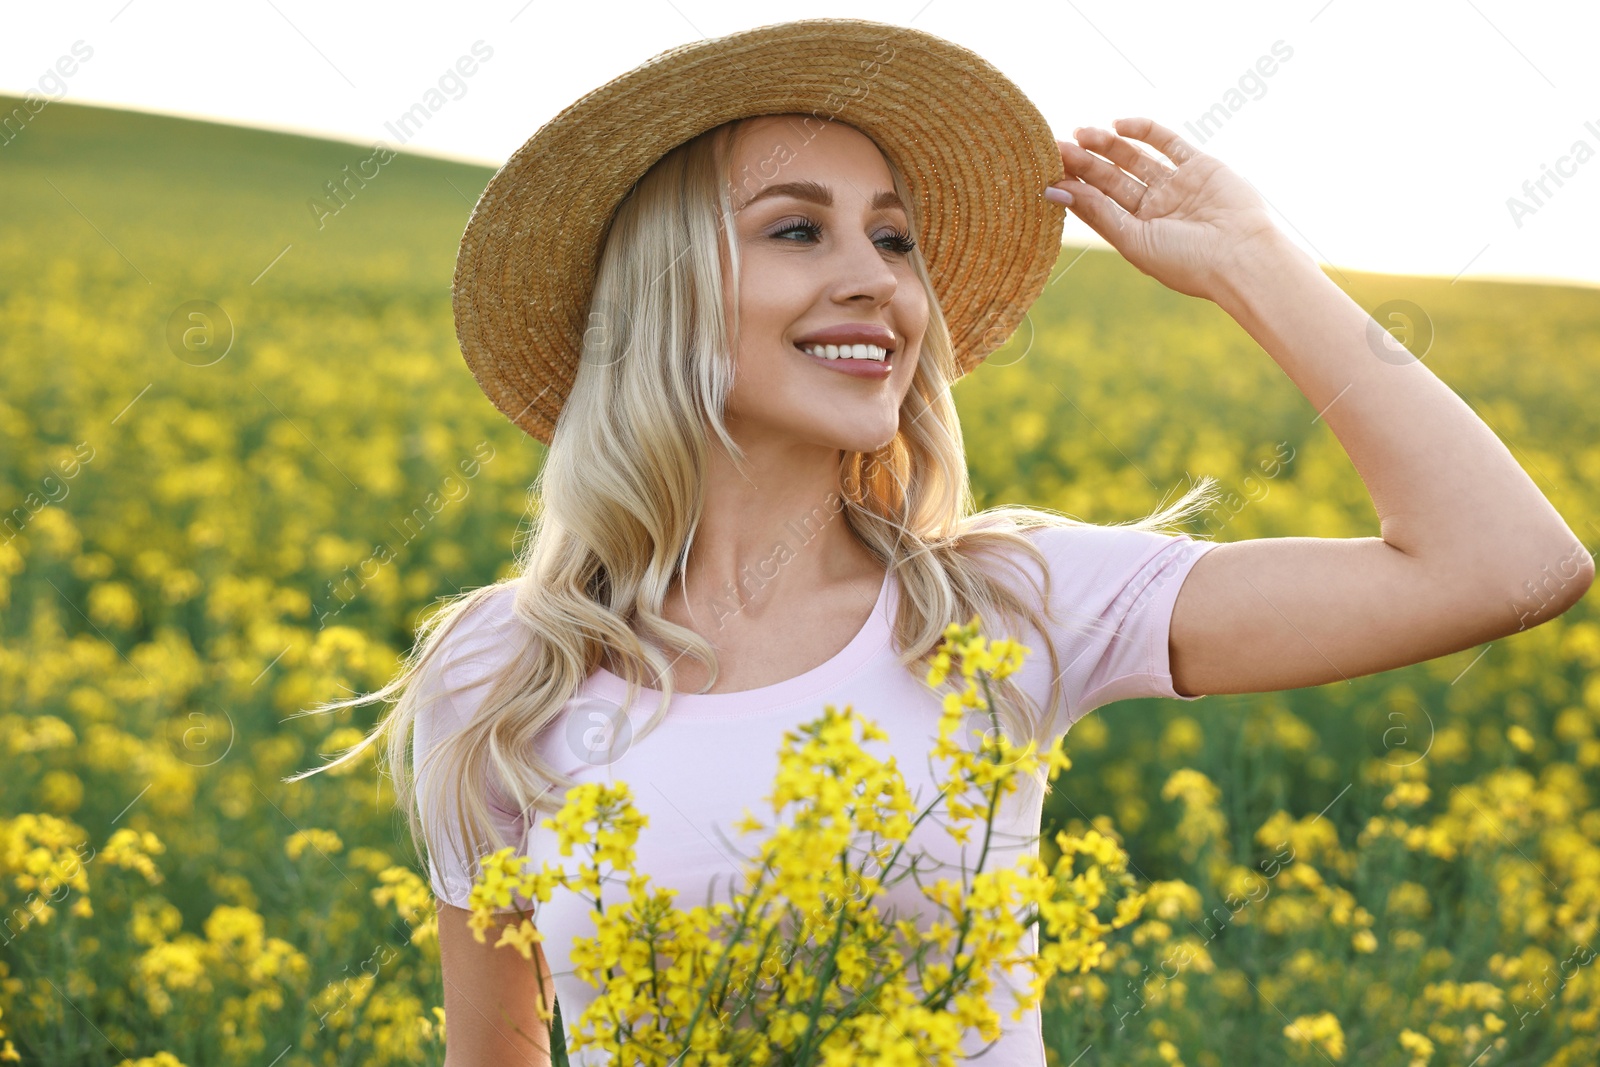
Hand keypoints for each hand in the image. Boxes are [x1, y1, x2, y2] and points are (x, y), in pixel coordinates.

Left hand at [1049, 117, 1284, 302]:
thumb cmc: (1185, 260)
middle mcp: (1154, 209)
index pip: (1097, 204)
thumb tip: (1056, 192)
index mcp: (1136, 232)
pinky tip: (1118, 125)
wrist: (1242, 255)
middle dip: (1084, 162)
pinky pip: (1167, 142)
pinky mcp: (1198, 166)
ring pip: (1134, 158)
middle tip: (1058, 145)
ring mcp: (1176, 185)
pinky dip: (1144, 130)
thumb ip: (1098, 212)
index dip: (1074, 187)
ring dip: (1107, 145)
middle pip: (1111, 178)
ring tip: (1082, 133)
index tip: (1048, 172)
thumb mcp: (1133, 239)